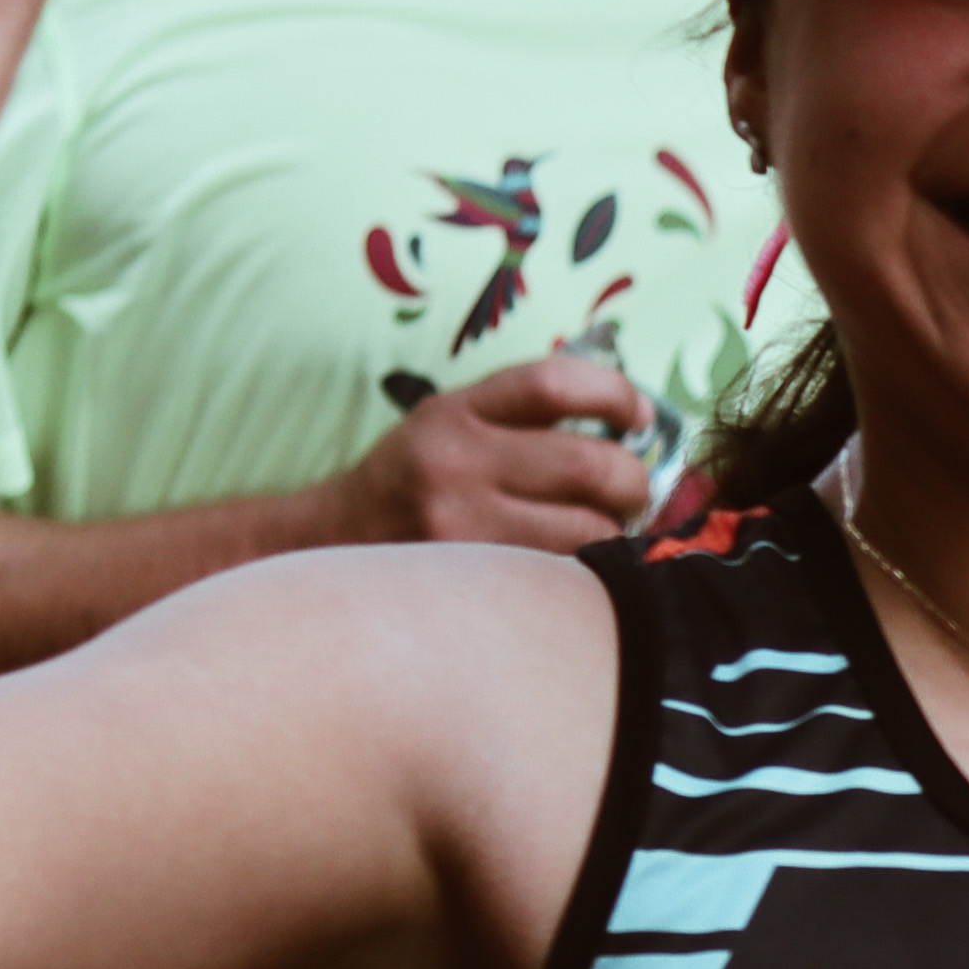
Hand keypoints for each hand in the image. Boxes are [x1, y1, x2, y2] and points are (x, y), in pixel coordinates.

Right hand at [341, 354, 653, 549]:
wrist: (329, 546)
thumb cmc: (413, 482)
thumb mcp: (450, 423)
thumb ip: (525, 415)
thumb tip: (635, 419)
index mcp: (457, 412)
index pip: (556, 384)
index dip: (617, 394)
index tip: (640, 416)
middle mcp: (456, 463)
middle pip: (591, 465)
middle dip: (634, 481)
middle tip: (634, 492)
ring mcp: (462, 528)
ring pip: (589, 531)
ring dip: (617, 533)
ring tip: (606, 532)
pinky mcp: (472, 584)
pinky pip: (563, 575)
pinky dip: (590, 569)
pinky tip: (579, 564)